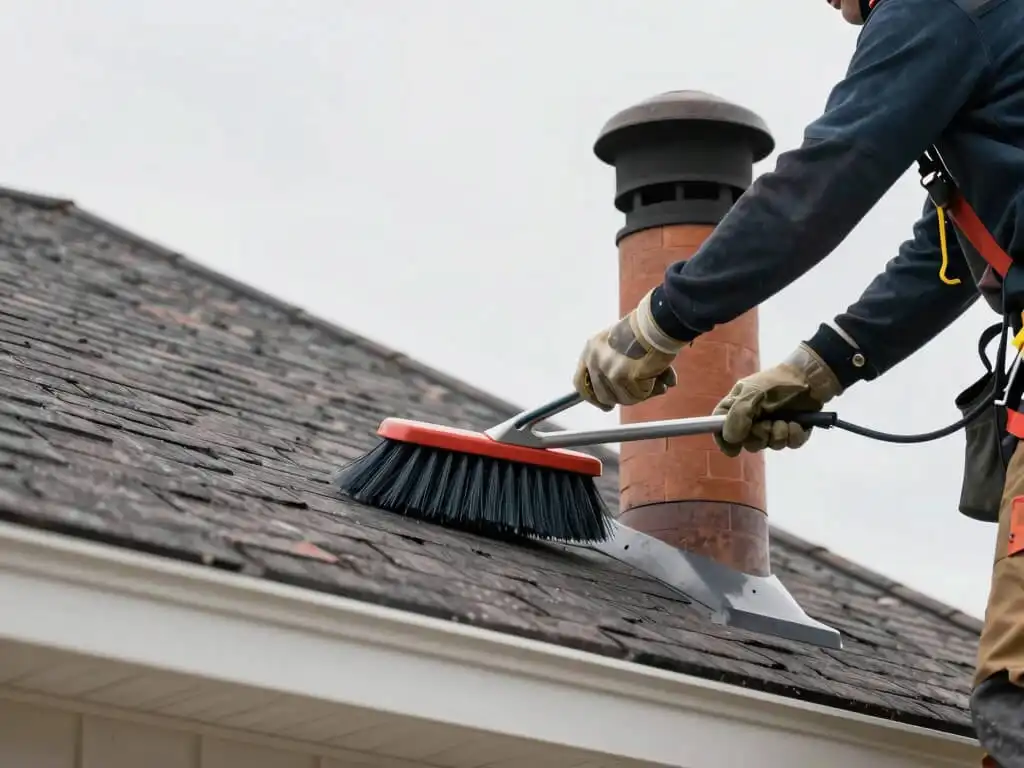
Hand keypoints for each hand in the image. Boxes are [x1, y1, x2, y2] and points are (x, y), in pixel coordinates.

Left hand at [574, 288, 685, 409]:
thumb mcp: (624, 344)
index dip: (593, 397)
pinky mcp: (623, 377)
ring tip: (657, 378)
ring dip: (643, 392)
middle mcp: (595, 360)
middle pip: (604, 396)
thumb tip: (646, 389)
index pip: (580, 383)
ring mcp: (608, 370)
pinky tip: (661, 376)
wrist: (658, 321)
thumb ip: (625, 366)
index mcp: (591, 349)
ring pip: (624, 398)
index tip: (606, 404)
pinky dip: (652, 389)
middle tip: (643, 391)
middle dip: (625, 397)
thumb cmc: (647, 329)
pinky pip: (639, 394)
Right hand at [713, 343, 842, 456]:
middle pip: (747, 442)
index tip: (733, 449)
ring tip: (785, 420)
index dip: (724, 441)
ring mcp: (772, 427)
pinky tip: (796, 424)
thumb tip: (730, 438)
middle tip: (767, 424)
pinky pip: (789, 444)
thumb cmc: (777, 382)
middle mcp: (752, 420)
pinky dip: (793, 435)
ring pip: (769, 445)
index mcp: (737, 407)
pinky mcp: (791, 432)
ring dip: (778, 434)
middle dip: (759, 436)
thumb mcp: (753, 393)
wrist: (810, 377)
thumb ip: (738, 415)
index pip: (721, 428)